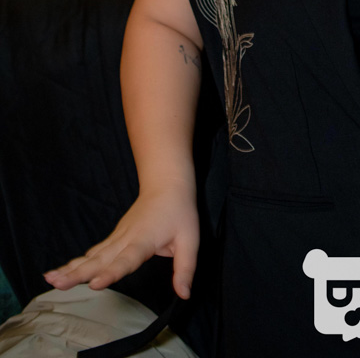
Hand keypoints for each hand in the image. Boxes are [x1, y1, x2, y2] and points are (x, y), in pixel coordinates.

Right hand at [43, 186, 199, 299]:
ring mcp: (118, 236)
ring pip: (93, 255)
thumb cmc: (180, 211)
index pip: (126, 260)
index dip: (111, 273)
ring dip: (71, 268)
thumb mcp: (191, 239)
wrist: (167, 183)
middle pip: (100, 259)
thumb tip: (184, 294)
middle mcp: (126, 239)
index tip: (95, 284)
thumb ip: (186, 268)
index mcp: (144, 240)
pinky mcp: (115, 237)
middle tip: (57, 284)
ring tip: (50, 280)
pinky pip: (94, 252)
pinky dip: (77, 262)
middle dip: (78, 273)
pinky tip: (62, 272)